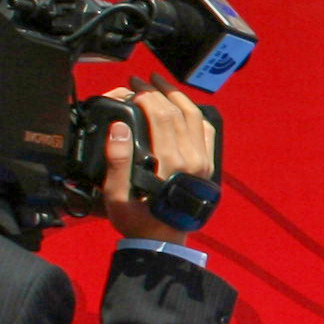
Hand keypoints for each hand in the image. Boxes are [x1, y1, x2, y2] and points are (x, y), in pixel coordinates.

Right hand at [98, 76, 218, 245]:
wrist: (163, 241)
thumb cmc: (137, 220)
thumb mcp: (116, 195)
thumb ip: (116, 160)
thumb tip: (119, 127)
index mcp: (171, 163)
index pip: (161, 115)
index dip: (145, 96)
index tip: (130, 88)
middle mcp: (193, 159)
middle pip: (177, 112)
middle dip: (157, 91)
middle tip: (139, 81)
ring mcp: (204, 162)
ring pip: (195, 117)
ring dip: (177, 96)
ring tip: (160, 83)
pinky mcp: (208, 166)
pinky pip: (206, 131)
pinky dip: (195, 114)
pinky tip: (183, 105)